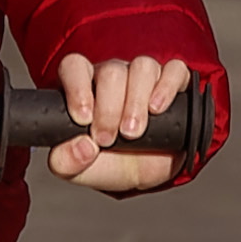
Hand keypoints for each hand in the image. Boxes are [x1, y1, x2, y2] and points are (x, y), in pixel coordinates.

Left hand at [42, 51, 191, 193]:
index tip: (83, 119)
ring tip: (132, 132)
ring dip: (136, 101)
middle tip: (107, 139)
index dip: (77, 88)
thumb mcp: (79, 170)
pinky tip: (158, 109)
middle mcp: (115, 77)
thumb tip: (83, 147)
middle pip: (111, 71)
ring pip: (143, 67)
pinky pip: (175, 70)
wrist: (144, 175)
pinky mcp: (174, 83)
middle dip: (109, 109)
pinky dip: (167, 87)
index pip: (75, 66)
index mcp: (85, 87)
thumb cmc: (108, 164)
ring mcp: (145, 77)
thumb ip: (66, 161)